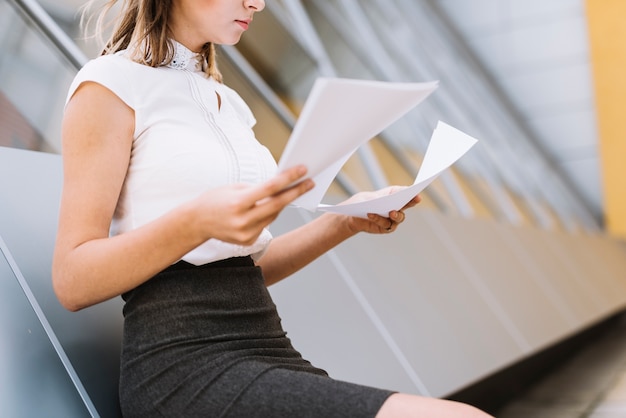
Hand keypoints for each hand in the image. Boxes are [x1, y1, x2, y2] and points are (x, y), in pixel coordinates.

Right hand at [191, 166, 313, 245]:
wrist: (196, 223)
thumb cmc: (215, 200)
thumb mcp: (234, 188)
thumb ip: (257, 189)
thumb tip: (281, 186)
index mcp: (238, 202)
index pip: (270, 188)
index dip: (288, 179)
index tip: (302, 170)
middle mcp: (242, 220)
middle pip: (277, 204)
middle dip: (295, 192)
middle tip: (310, 182)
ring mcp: (246, 233)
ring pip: (273, 215)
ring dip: (283, 203)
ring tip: (293, 190)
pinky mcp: (248, 242)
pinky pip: (265, 225)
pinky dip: (268, 215)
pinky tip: (268, 207)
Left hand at [341, 186, 420, 234]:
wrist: (352, 216)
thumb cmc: (362, 202)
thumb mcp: (368, 197)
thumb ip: (381, 198)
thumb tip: (391, 198)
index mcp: (393, 195)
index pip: (406, 193)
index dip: (413, 194)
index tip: (417, 193)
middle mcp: (396, 206)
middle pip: (407, 204)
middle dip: (412, 202)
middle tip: (415, 199)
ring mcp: (392, 218)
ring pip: (399, 217)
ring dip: (396, 215)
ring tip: (391, 212)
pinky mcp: (386, 228)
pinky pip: (386, 225)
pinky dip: (379, 219)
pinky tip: (371, 215)